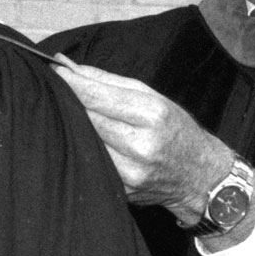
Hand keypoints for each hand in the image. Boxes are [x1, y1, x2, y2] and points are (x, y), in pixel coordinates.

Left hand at [53, 57, 232, 224]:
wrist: (200, 176)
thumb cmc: (175, 130)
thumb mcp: (152, 97)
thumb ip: (108, 82)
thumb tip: (68, 66)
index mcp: (151, 115)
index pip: (97, 95)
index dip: (71, 82)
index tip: (54, 70)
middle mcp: (140, 144)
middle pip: (87, 117)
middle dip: (69, 100)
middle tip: (55, 86)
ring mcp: (129, 171)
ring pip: (84, 140)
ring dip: (72, 124)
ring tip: (67, 110)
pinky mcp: (121, 189)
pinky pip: (91, 161)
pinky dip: (82, 145)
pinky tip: (81, 136)